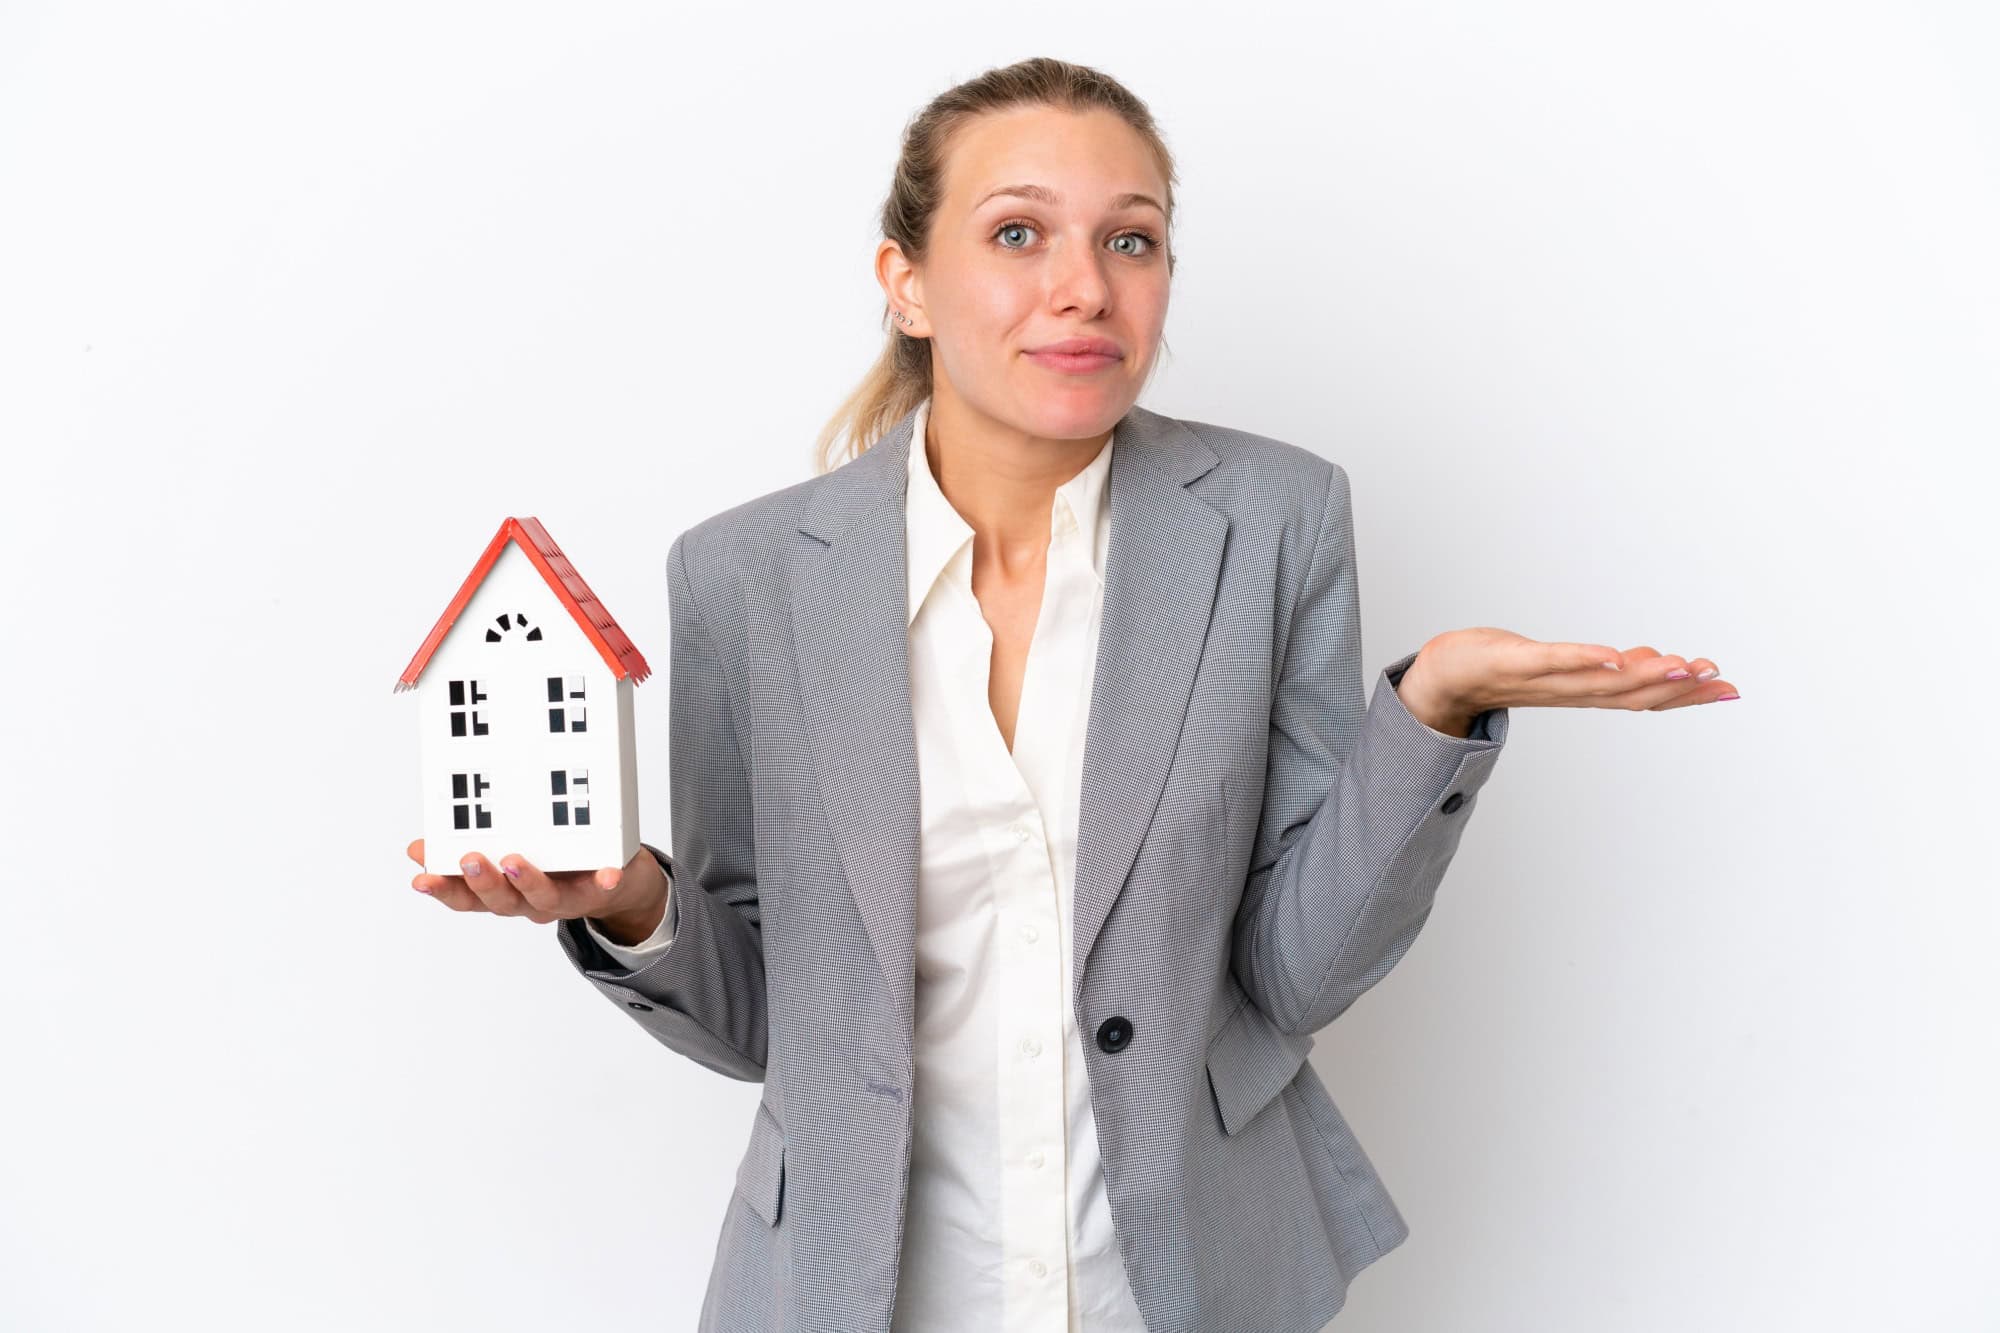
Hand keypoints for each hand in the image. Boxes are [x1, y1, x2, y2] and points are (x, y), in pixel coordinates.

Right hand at [405, 839, 667, 929]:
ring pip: (545, 898)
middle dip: (483, 882)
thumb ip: (467, 852)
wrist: (618, 885)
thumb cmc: (555, 866)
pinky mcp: (602, 887)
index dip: (444, 891)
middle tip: (468, 860)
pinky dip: (606, 881)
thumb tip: (417, 849)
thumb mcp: (505, 857)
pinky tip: (608, 874)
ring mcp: (567, 897)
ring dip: (528, 882)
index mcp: (506, 892)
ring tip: (514, 862)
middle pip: (503, 901)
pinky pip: (604, 887)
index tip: (421, 879)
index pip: (467, 898)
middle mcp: (532, 901)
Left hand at [1398, 628, 1740, 725]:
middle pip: (1630, 694)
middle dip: (1678, 688)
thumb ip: (1606, 667)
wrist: (1442, 677)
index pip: (1642, 697)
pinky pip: (1554, 662)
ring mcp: (1541, 680)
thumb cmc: (1501, 667)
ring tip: (1684, 667)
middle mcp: (1567, 693)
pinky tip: (1614, 656)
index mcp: (1582, 694)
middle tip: (1720, 679)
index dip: (1686, 697)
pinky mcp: (1513, 662)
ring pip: (1601, 682)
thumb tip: (1650, 659)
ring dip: (1644, 675)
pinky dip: (1584, 659)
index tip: (1729, 689)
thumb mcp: (1564, 665)